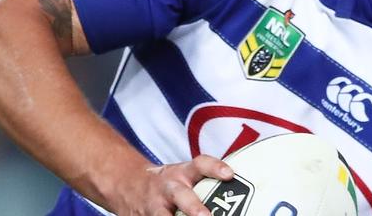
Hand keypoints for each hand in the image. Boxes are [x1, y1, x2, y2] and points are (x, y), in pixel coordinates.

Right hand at [112, 155, 233, 215]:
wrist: (128, 185)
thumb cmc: (168, 184)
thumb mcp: (184, 175)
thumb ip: (206, 183)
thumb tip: (244, 196)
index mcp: (182, 173)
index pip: (200, 164)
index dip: (215, 167)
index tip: (229, 174)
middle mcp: (169, 188)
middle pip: (181, 195)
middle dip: (193, 208)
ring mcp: (155, 205)